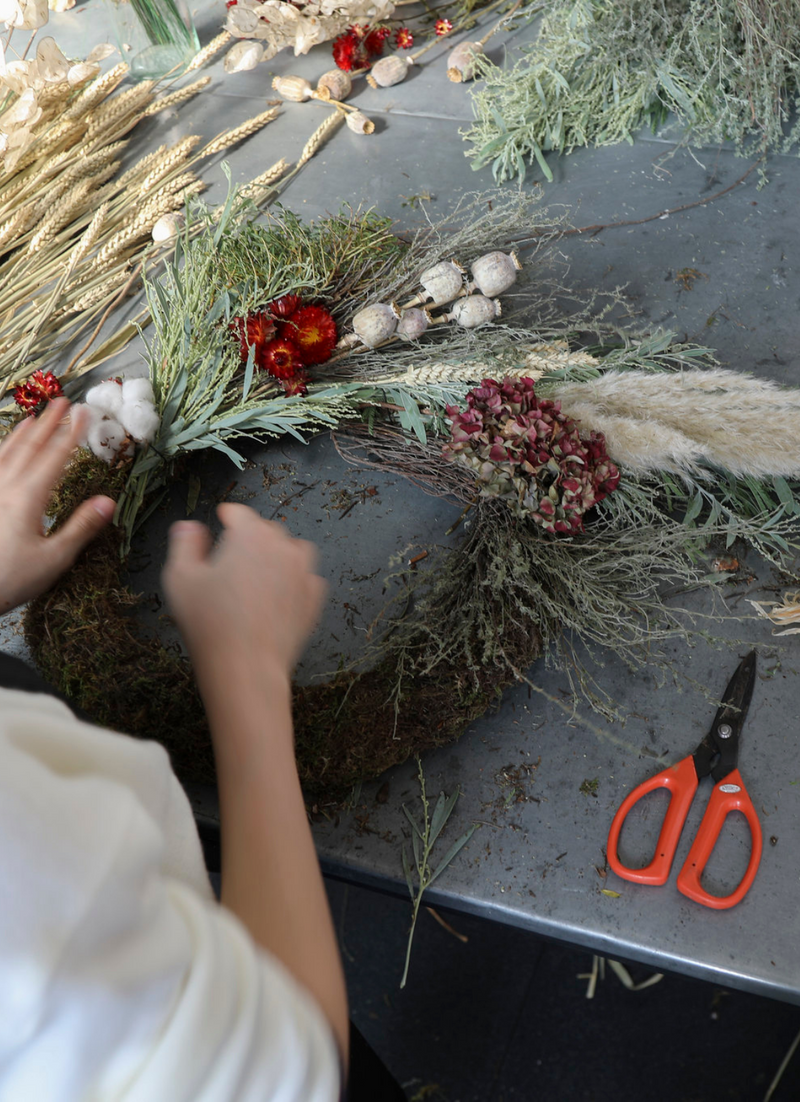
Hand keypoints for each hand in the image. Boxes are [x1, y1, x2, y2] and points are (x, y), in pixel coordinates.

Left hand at [0, 398, 115, 613]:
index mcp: (28, 499)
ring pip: (5, 455)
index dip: (70, 434)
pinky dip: (0, 453)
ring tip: (33, 418)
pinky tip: (3, 452)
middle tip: (61, 402)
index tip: (83, 413)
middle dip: (47, 424)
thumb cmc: (11, 579)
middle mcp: (6, 488)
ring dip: (22, 434)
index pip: (54, 458)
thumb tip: (108, 502)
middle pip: (29, 449)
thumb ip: (80, 528)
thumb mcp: (54, 559)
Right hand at [162, 504, 325, 685]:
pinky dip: (295, 579)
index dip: (228, 514)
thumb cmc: (210, 623)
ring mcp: (303, 572)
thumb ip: (184, 544)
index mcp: (250, 535)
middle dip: (251, 535)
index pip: (240, 513)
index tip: (222, 516)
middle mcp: (282, 547)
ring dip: (278, 552)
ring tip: (260, 567)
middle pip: (267, 529)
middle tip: (233, 552)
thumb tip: (189, 527)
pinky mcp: (313, 598)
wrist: (246, 665)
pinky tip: (280, 591)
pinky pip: (308, 577)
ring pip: (293, 549)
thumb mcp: (180, 578)